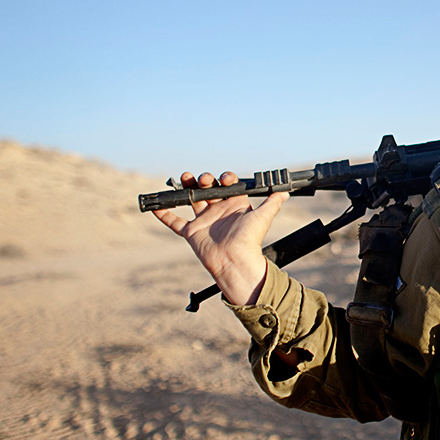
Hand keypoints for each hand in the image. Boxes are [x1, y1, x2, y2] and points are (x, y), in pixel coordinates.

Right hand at [152, 171, 287, 305]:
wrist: (235, 261)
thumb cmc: (249, 240)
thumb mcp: (262, 217)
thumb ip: (272, 203)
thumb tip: (285, 192)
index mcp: (234, 206)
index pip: (226, 186)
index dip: (225, 179)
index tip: (225, 179)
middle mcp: (218, 211)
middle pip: (207, 190)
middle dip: (203, 180)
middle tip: (202, 179)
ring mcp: (204, 221)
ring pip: (192, 201)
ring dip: (186, 188)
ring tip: (184, 177)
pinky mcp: (191, 232)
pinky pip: (175, 222)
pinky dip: (164, 215)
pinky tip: (154, 207)